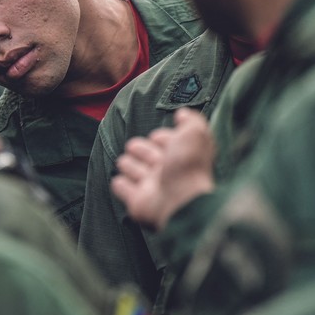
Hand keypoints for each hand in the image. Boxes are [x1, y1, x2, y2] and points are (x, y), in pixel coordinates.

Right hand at [111, 108, 215, 229]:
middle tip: (134, 146)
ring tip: (124, 161)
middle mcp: (165, 171)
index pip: (164, 141)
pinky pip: (123, 189)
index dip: (160, 137)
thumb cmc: (188, 168)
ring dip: (128, 165)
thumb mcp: (194, 135)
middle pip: (147, 155)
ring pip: (134, 171)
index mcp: (178, 155)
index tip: (157, 137)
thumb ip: (190, 120)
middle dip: (140, 149)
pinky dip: (120, 185)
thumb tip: (182, 113)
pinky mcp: (136, 201)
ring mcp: (150, 187)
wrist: (180, 202)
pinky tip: (120, 180)